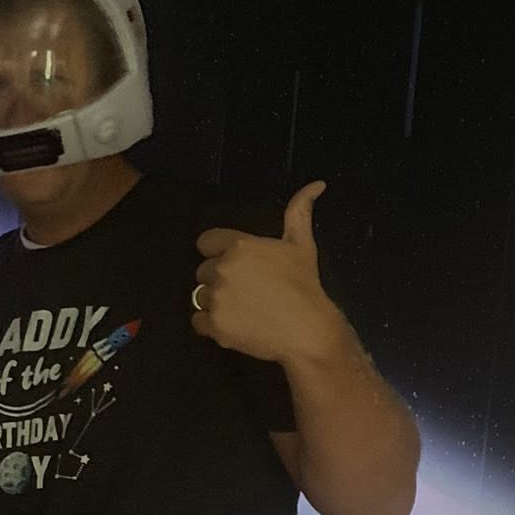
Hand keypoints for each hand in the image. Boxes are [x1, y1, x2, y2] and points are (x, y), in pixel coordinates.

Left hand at [192, 180, 344, 365]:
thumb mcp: (302, 244)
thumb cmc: (304, 286)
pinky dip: (210, 324)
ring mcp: (216, 299)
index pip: (205, 242)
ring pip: (200, 296)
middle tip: (245, 289)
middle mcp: (222, 270)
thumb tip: (317, 184)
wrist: (307, 330)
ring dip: (215, 302)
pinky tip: (233, 323)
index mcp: (239, 246)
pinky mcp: (214, 325)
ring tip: (242, 308)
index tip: (235, 264)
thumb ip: (299, 212)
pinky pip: (198, 321)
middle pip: (203, 271)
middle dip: (219, 279)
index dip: (217, 252)